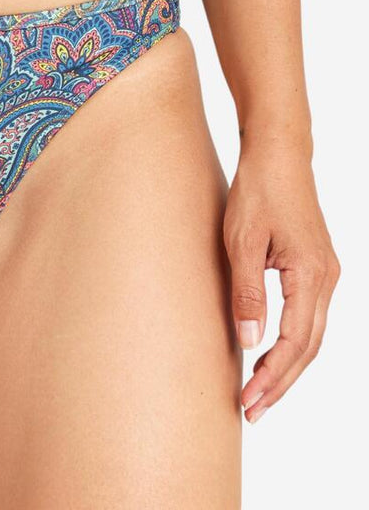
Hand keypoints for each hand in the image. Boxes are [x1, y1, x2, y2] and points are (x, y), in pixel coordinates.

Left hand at [223, 140, 339, 423]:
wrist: (278, 155)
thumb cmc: (257, 192)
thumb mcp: (241, 242)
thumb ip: (246, 292)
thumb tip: (248, 342)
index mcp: (311, 275)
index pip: (295, 342)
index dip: (272, 376)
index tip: (248, 400)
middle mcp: (327, 279)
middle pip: (309, 348)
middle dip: (280, 383)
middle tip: (252, 411)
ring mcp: (325, 274)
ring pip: (311, 335)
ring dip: (286, 366)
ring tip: (258, 393)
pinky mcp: (315, 267)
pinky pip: (307, 316)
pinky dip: (291, 342)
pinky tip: (269, 354)